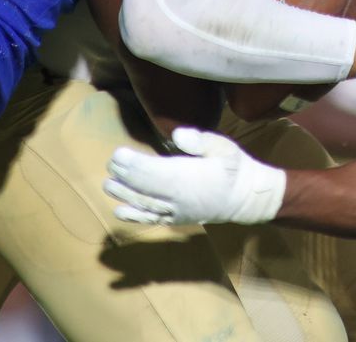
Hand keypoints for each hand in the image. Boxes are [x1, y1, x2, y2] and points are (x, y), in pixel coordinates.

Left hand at [105, 127, 286, 225]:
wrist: (247, 198)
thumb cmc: (234, 168)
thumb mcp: (223, 147)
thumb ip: (201, 141)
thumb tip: (177, 135)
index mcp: (189, 178)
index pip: (154, 173)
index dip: (133, 165)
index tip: (118, 154)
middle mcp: (179, 198)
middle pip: (145, 189)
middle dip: (125, 177)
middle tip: (111, 164)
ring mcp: (177, 212)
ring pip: (145, 205)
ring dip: (124, 195)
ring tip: (108, 184)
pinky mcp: (177, 220)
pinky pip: (153, 220)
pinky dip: (135, 217)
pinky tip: (119, 211)